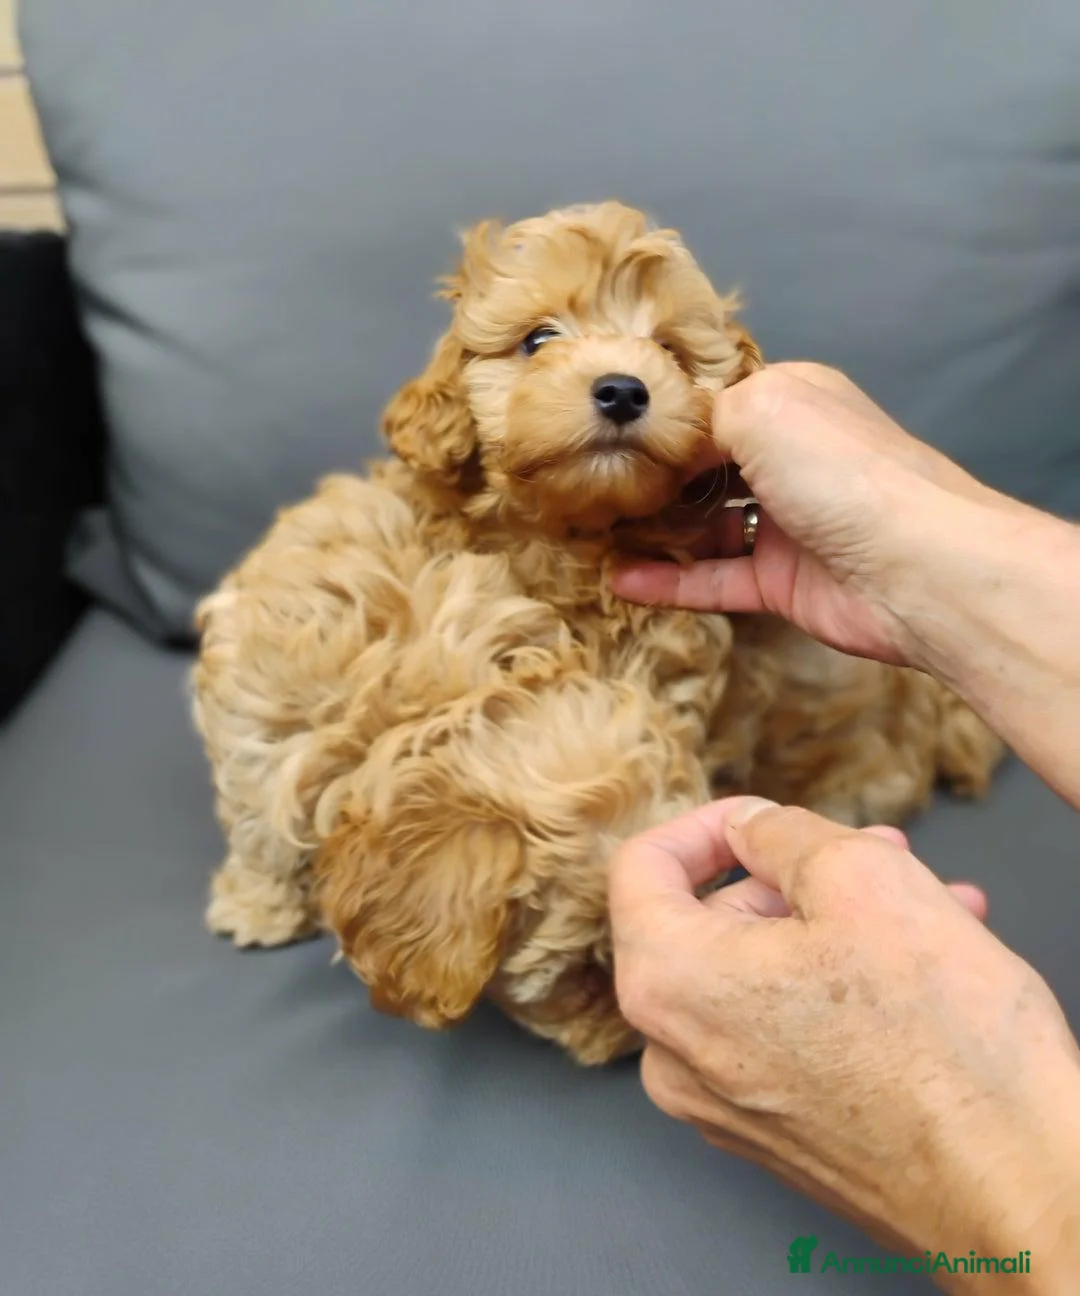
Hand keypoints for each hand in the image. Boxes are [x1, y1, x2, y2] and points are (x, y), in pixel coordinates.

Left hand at [608, 796, 1079, 1291]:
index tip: (760, 816)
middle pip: (711, 923)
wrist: (1016, 1193)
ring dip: (835, 928)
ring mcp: (723, 1106)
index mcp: (668, 984)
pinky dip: (839, 990)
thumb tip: (748, 826)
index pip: (640, 868)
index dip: (704, 824)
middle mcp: (675, 1055)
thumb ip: (780, 833)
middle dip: (795, 878)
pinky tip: (921, 971)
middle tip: (880, 854)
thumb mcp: (862, 878)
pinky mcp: (775, 1137)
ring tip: (931, 907)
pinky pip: (784, 1033)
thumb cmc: (944, 1041)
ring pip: (759, 977)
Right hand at [612, 363, 1018, 666]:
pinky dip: (669, 581)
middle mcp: (791, 459)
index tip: (604, 434)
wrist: (918, 568)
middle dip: (652, 479)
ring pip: (707, 527)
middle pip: (706, 468)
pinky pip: (715, 580)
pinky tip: (622, 582)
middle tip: (590, 490)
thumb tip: (660, 444)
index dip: (662, 420)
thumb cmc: (844, 473)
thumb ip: (699, 419)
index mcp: (792, 402)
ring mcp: (788, 524)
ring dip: (655, 533)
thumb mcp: (760, 410)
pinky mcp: (783, 583)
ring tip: (595, 538)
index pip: (713, 405)